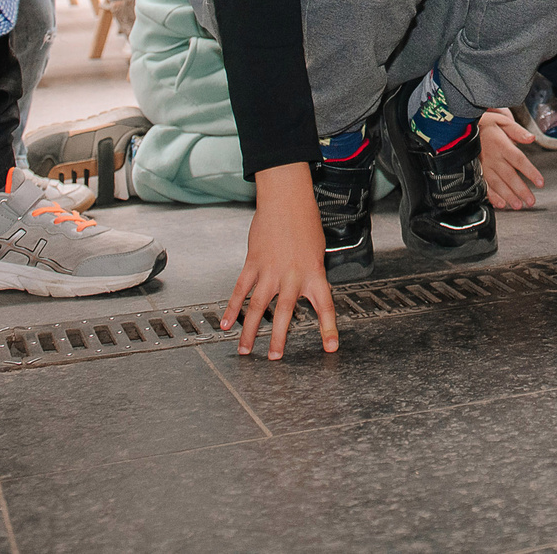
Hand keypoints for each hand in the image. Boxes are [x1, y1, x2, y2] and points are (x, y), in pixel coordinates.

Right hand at [222, 165, 338, 358]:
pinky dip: (232, 308)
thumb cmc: (305, 221)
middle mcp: (293, 276)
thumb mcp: (316, 251)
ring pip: (258, 306)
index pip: (325, 306)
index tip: (331, 347)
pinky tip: (225, 322)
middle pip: (286, 312)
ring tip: (245, 349)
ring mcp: (271, 270)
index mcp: (314, 274)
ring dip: (251, 330)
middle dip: (280, 337)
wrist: (287, 199)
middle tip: (275, 358)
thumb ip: (309, 275)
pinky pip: (241, 290)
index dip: (328, 328)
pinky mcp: (253, 263)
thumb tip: (300, 293)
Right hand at [477, 108, 544, 210]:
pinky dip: (491, 196)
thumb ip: (518, 131)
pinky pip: (484, 185)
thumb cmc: (486, 125)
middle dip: (520, 189)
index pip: (518, 159)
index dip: (530, 171)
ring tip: (517, 205)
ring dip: (507, 196)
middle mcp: (492, 157)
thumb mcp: (503, 122)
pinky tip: (499, 204)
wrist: (463, 128)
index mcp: (501, 144)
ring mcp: (484, 166)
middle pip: (508, 175)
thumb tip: (531, 138)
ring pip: (496, 183)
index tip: (540, 182)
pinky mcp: (477, 171)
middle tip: (531, 200)